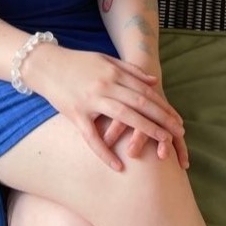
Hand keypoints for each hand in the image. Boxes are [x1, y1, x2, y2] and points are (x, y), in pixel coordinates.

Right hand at [31, 48, 184, 170]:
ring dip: (146, 131)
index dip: (163, 107)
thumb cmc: (76, 62)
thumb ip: (130, 70)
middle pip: (140, 103)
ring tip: (163, 145)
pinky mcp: (76, 114)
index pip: (145, 92)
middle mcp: (105, 85)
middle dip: (163, 119)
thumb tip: (154, 82)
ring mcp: (91, 100)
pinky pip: (92, 137)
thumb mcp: (105, 59)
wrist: (45, 64)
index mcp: (113, 72)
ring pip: (124, 117)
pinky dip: (106, 153)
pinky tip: (119, 166)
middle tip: (180, 134)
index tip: (178, 120)